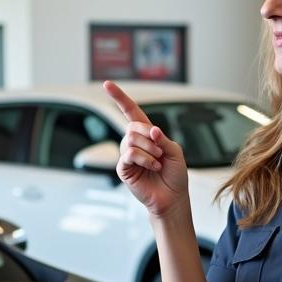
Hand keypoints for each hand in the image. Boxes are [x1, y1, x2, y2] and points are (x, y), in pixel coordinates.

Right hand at [103, 80, 188, 217]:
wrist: (172, 197)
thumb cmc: (175, 174)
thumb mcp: (175, 151)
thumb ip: (162, 138)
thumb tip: (151, 129)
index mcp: (146, 134)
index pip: (130, 112)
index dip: (119, 98)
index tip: (107, 84)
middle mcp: (134, 143)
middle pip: (133, 127)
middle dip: (150, 137)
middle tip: (160, 152)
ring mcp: (127, 156)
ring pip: (131, 140)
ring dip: (150, 150)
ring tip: (158, 163)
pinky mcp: (123, 169)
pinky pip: (129, 155)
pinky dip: (145, 159)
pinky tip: (153, 167)